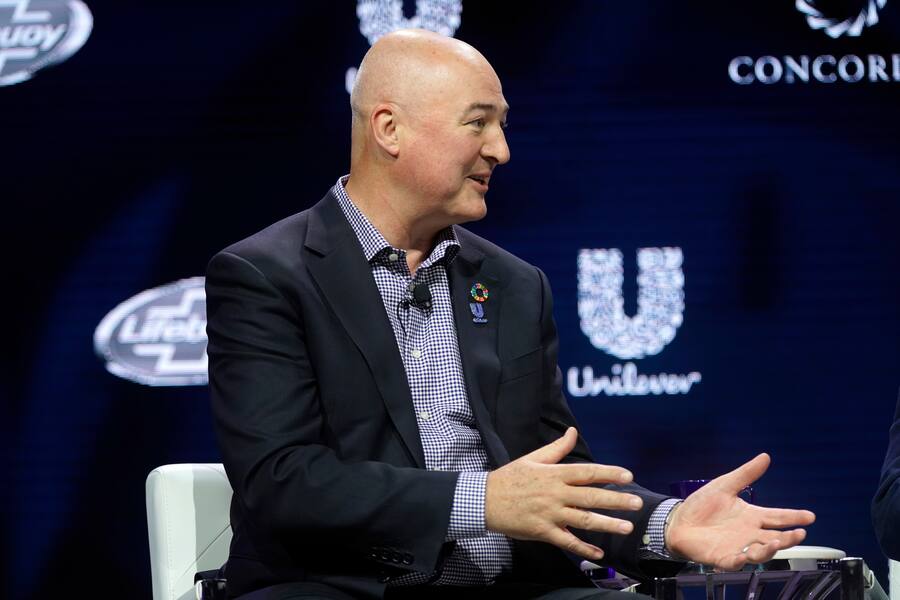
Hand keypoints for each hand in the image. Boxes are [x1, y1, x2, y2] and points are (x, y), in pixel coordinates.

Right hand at [485, 427, 642, 560]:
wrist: (484, 500)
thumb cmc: (509, 478)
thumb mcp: (532, 459)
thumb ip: (557, 448)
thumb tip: (573, 431)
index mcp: (554, 474)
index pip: (587, 473)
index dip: (609, 474)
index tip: (628, 476)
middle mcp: (555, 494)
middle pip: (591, 497)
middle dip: (616, 500)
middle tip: (637, 503)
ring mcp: (550, 514)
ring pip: (583, 520)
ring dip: (606, 524)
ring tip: (626, 527)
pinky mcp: (543, 531)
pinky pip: (567, 541)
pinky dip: (583, 548)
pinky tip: (599, 554)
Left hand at [665, 453, 815, 569]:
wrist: (678, 520)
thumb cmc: (702, 505)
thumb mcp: (725, 485)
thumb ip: (746, 474)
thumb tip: (765, 457)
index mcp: (751, 516)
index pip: (777, 516)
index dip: (794, 517)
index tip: (810, 516)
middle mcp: (749, 533)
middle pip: (775, 537)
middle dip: (789, 538)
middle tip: (799, 533)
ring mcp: (737, 546)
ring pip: (759, 552)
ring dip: (768, 549)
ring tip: (775, 542)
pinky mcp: (722, 557)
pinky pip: (734, 562)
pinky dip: (739, 560)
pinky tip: (743, 556)